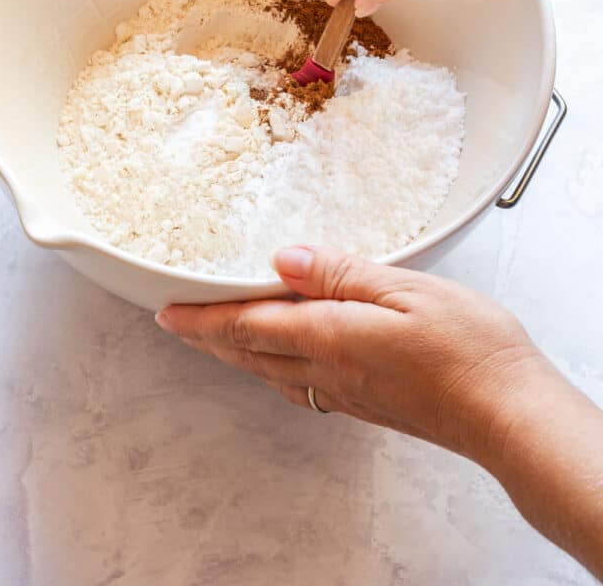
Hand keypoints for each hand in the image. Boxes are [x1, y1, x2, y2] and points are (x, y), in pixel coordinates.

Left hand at [156, 246, 545, 463]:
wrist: (508, 414)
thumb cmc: (469, 349)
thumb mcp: (408, 291)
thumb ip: (342, 274)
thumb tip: (283, 259)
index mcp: (331, 338)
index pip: (248, 325)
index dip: (202, 316)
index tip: (165, 309)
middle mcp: (328, 372)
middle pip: (249, 353)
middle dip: (206, 336)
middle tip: (173, 322)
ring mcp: (347, 394)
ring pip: (270, 372)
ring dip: (233, 352)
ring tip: (213, 337)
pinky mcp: (366, 404)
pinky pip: (298, 385)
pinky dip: (269, 368)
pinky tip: (279, 363)